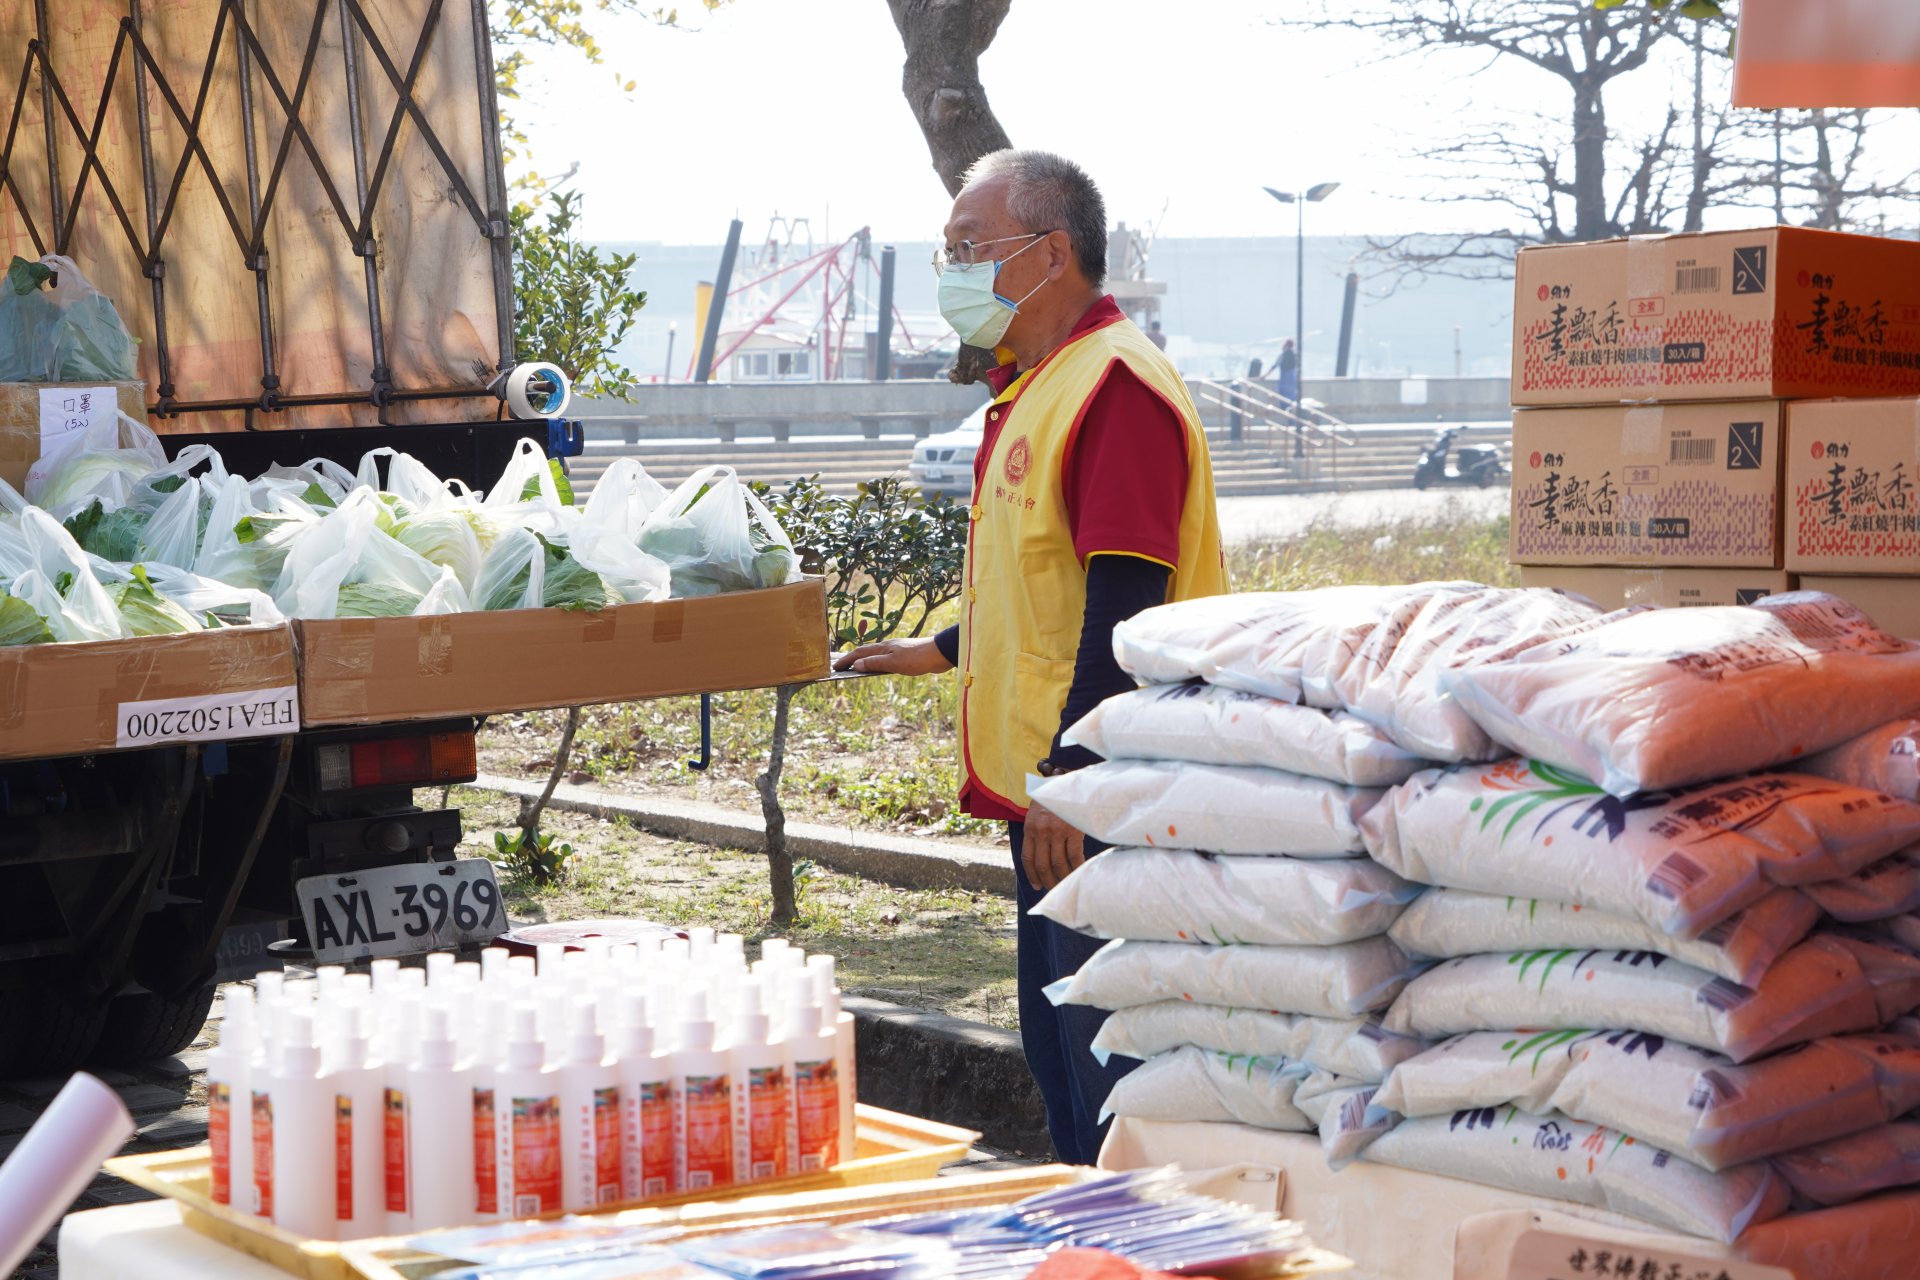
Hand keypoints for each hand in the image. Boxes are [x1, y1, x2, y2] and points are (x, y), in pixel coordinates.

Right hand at [833, 636, 952, 675]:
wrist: (939, 654)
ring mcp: (896, 650)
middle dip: (851, 659)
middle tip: (840, 666)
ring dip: (864, 661)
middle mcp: (887, 647)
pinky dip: (876, 664)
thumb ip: (874, 664)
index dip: (846, 659)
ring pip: (875, 655)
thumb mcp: (893, 663)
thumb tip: (856, 665)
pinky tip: (878, 668)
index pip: (859, 653)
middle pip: (865, 652)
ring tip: (855, 668)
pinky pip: (885, 660)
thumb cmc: (917, 658)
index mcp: (883, 648)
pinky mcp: (905, 656)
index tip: (835, 666)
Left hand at [1022, 800, 1086, 891]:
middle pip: (1042, 865)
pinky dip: (1076, 867)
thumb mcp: (1037, 812)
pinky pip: (1074, 856)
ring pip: (1058, 864)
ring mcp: (1057, 831)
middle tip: (1053, 889)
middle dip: (1047, 881)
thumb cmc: (1053, 798)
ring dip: (1062, 877)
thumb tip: (1039, 856)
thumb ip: (1035, 831)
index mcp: (1030, 828)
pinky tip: (1078, 871)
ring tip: (1065, 884)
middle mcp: (1042, 831)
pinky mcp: (1073, 830)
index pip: (1027, 858)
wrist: (1068, 781)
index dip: (1031, 875)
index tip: (1036, 885)